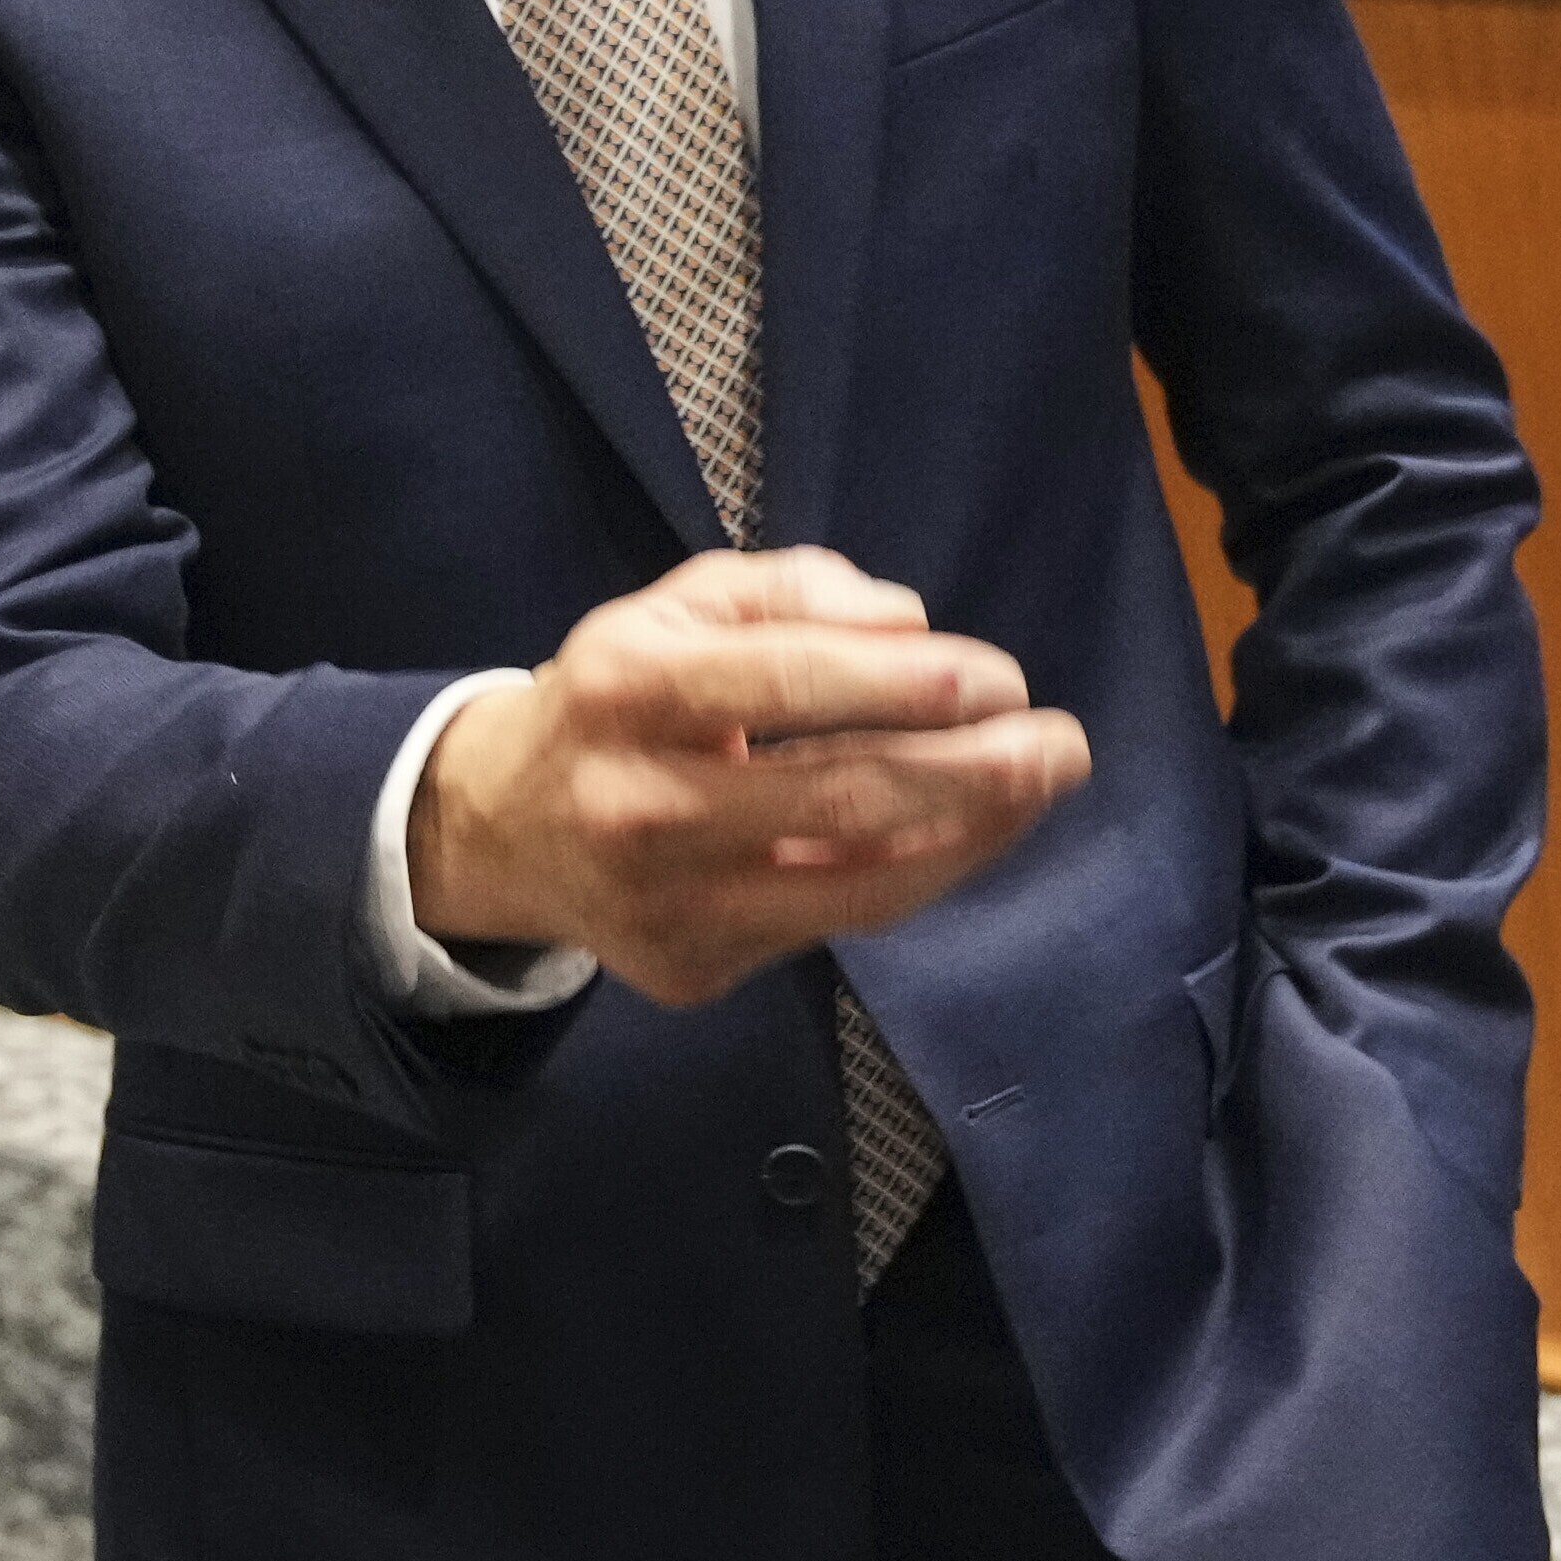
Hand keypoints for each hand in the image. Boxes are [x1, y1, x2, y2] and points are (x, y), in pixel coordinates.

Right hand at [408, 550, 1087, 1006]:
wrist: (500, 828)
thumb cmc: (620, 698)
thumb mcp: (677, 604)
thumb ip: (795, 590)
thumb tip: (910, 623)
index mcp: (626, 689)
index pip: (783, 683)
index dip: (905, 683)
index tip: (1001, 679)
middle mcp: (638, 805)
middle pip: (837, 796)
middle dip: (972, 773)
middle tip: (1060, 744)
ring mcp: (665, 905)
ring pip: (856, 886)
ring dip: (971, 838)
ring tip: (1039, 787)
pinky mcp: (692, 970)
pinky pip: (836, 926)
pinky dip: (917, 877)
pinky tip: (969, 834)